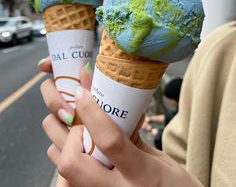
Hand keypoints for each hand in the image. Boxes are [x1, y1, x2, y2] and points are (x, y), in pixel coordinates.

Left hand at [40, 67, 201, 186]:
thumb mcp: (160, 160)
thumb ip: (133, 139)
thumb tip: (114, 110)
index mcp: (143, 174)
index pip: (110, 141)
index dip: (91, 113)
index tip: (82, 92)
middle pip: (72, 163)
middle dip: (71, 136)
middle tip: (83, 124)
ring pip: (63, 173)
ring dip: (63, 147)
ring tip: (79, 136)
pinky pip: (67, 182)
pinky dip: (67, 162)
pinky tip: (81, 154)